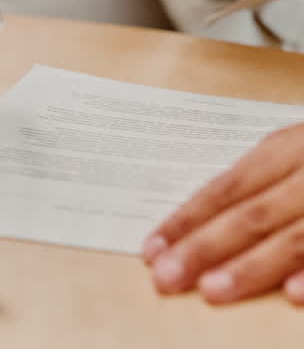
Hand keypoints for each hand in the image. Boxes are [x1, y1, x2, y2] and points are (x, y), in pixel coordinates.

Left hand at [141, 122, 303, 305]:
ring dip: (255, 267)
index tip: (151, 248)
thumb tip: (198, 226)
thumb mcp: (300, 150)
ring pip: (299, 234)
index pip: (228, 186)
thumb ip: (262, 183)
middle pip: (255, 213)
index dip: (188, 218)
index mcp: (292, 146)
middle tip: (167, 278)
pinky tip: (296, 295)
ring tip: (214, 290)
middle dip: (206, 248)